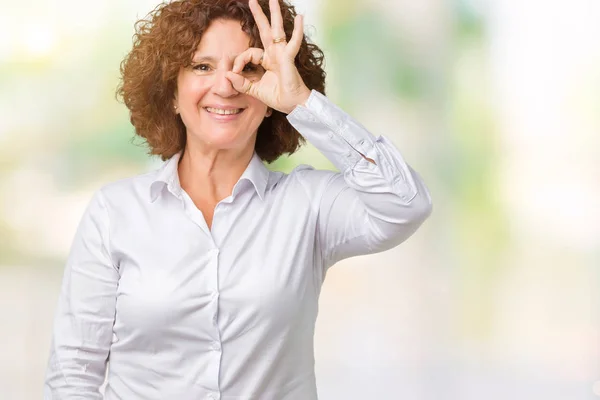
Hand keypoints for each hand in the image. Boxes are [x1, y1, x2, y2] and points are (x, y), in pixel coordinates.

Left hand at [225, 0, 310, 114]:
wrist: (292, 105)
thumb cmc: (278, 97)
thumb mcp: (255, 90)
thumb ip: (241, 83)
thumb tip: (227, 75)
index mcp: (267, 61)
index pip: (249, 53)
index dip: (239, 61)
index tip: (234, 72)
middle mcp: (274, 54)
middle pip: (265, 31)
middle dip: (259, 15)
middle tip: (252, 0)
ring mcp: (282, 54)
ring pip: (277, 30)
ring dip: (275, 14)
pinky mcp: (288, 58)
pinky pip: (293, 42)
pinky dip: (297, 31)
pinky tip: (300, 18)